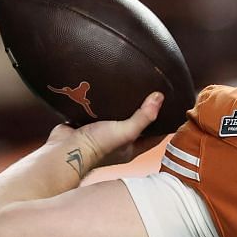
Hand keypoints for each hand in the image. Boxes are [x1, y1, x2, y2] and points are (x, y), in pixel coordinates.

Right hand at [49, 90, 164, 178]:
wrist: (63, 149)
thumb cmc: (96, 146)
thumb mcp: (125, 131)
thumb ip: (143, 117)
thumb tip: (160, 98)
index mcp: (131, 148)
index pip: (154, 136)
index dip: (164, 124)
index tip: (172, 108)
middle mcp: (118, 142)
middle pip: (136, 125)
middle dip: (144, 112)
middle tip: (152, 92)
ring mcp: (101, 133)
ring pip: (116, 117)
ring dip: (122, 105)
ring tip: (130, 86)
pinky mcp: (86, 124)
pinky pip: (97, 111)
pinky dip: (102, 102)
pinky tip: (106, 89)